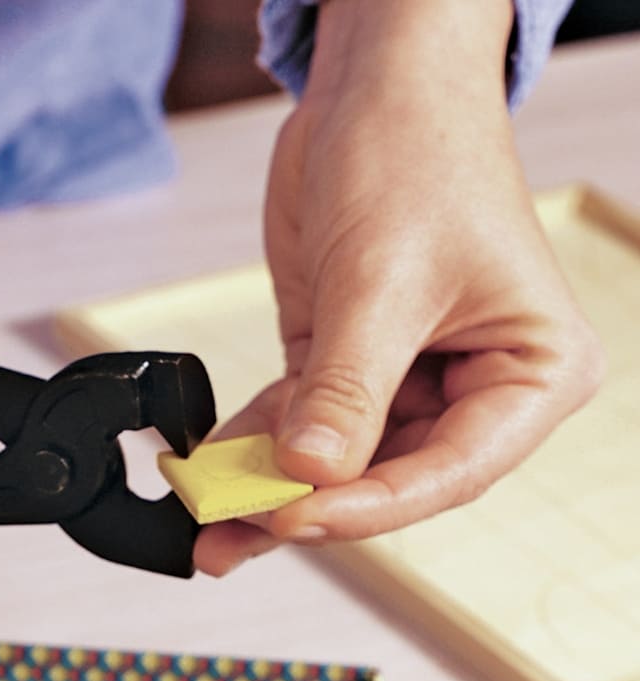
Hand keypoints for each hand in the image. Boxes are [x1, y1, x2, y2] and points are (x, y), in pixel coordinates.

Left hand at [195, 0, 603, 574]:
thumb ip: (347, 388)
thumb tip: (306, 472)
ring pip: (337, 462)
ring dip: (270, 491)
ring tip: (212, 525)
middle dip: (308, 507)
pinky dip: (255, 448)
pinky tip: (214, 474)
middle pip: (388, 477)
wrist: (376, 89)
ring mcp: (405, 381)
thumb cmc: (419, 155)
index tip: (294, 518)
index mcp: (530, 374)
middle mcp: (473, 388)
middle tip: (235, 529)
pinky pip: (300, 422)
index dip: (368, 506)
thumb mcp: (383, 281)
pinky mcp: (346, 365)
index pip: (450, 471)